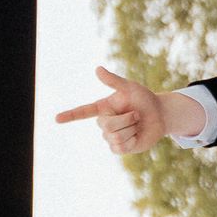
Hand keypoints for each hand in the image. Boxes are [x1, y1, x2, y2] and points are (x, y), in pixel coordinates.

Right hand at [54, 65, 187, 157]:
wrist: (159, 115)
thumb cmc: (144, 98)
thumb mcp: (130, 87)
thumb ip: (113, 81)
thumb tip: (97, 69)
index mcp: (103, 108)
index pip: (83, 112)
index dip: (70, 115)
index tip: (56, 118)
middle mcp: (104, 123)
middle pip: (107, 125)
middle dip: (126, 119)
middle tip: (136, 115)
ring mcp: (111, 137)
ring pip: (115, 137)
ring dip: (132, 128)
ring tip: (137, 124)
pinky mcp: (119, 148)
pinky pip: (120, 147)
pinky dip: (133, 140)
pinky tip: (136, 136)